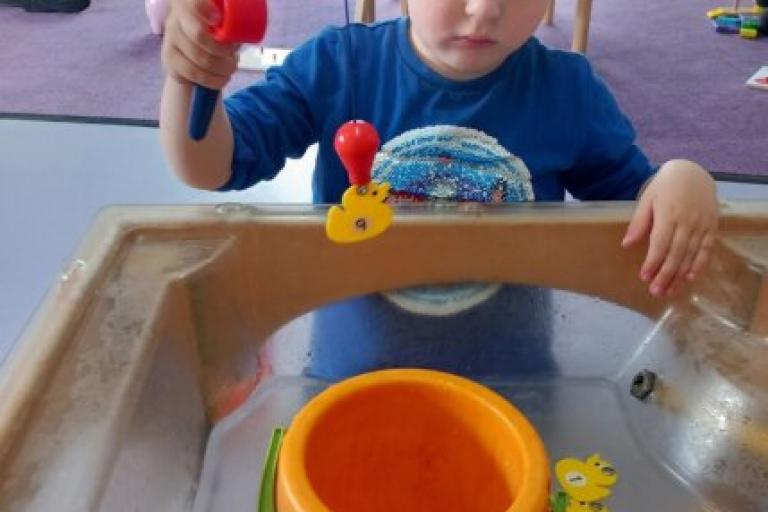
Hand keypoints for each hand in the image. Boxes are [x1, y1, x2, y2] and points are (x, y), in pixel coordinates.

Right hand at [161, 0, 239, 88]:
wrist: (190, 49)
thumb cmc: (212, 32)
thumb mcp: (220, 22)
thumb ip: (227, 22)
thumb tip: (241, 32)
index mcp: (188, 7)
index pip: (194, 5)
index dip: (206, 11)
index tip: (218, 20)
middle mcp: (175, 22)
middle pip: (200, 36)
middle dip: (223, 50)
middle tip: (235, 57)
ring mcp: (170, 43)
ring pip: (199, 59)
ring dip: (221, 69)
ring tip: (231, 69)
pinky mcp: (170, 62)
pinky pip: (193, 75)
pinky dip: (213, 80)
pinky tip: (221, 79)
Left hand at [622, 160, 717, 296]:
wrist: (693, 171)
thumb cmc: (665, 185)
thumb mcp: (647, 199)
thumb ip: (639, 222)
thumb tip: (626, 244)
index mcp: (668, 214)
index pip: (660, 243)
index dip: (653, 262)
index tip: (644, 277)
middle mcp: (687, 221)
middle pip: (676, 253)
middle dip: (666, 274)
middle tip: (656, 291)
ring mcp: (702, 224)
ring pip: (691, 254)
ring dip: (680, 275)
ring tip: (669, 291)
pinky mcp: (712, 226)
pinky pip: (707, 248)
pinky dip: (699, 264)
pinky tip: (690, 278)